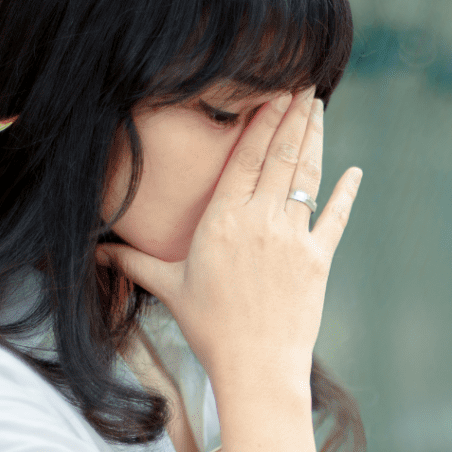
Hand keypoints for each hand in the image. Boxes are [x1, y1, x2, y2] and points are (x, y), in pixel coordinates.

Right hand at [97, 86, 362, 391]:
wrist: (256, 367)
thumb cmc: (210, 329)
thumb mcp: (170, 289)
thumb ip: (134, 263)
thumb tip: (96, 253)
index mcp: (223, 219)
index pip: (245, 156)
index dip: (262, 119)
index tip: (273, 90)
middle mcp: (261, 220)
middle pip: (281, 154)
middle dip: (293, 114)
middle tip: (304, 83)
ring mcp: (294, 238)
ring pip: (307, 175)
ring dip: (316, 138)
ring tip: (319, 108)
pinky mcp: (319, 259)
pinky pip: (336, 217)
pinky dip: (346, 193)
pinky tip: (355, 171)